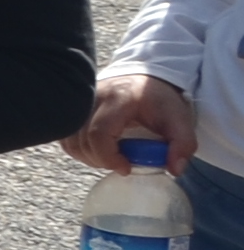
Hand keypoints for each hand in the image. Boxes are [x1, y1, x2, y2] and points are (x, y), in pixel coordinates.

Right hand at [70, 71, 196, 172]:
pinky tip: (99, 151)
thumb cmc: (158, 100)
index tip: (126, 167)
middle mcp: (91, 99)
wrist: (142, 79)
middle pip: (82, 141)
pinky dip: (81, 152)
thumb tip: (174, 169)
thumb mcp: (179, 119)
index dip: (108, 157)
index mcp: (117, 99)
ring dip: (90, 158)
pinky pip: (67, 140)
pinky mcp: (71, 111)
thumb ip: (183, 144)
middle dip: (101, 161)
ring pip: (71, 143)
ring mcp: (78, 104)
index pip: (99, 133)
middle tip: (121, 164)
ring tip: (111, 158)